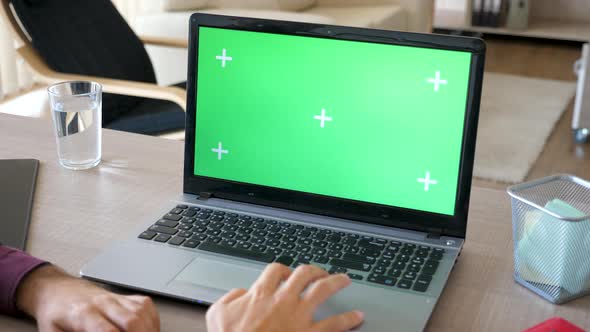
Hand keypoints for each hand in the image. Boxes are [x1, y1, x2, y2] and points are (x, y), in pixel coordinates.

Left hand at [16, 265, 159, 331]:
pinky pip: (146, 307)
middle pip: (132, 321)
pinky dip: (152, 321)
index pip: (108, 331)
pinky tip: (147, 330)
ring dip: (148, 330)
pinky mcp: (126, 297)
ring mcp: (117, 298)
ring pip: (142, 313)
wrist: (56, 291)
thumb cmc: (54, 316)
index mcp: (82, 315)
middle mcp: (103, 303)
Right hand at [206, 263, 363, 331]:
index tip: (286, 272)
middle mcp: (283, 300)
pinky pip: (334, 324)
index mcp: (261, 293)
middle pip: (304, 273)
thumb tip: (240, 292)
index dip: (283, 268)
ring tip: (345, 280)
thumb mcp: (218, 314)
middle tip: (320, 272)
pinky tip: (358, 316)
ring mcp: (299, 316)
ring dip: (337, 282)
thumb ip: (230, 297)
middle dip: (314, 270)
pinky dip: (349, 319)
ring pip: (323, 290)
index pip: (276, 269)